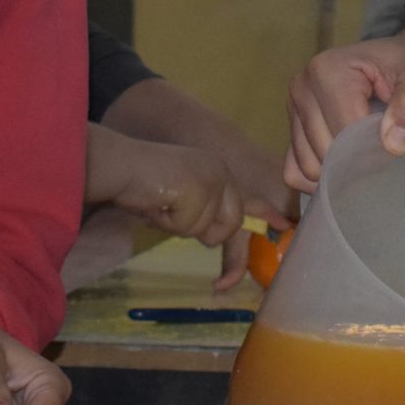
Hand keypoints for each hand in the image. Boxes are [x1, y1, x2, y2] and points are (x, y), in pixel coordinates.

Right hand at [93, 83, 296, 290]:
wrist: (118, 164)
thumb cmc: (139, 184)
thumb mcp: (178, 201)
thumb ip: (201, 215)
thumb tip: (217, 239)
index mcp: (217, 173)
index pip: (246, 199)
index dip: (266, 214)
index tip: (285, 225)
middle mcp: (220, 174)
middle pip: (229, 225)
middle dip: (202, 232)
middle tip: (170, 213)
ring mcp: (212, 180)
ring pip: (207, 231)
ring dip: (178, 226)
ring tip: (158, 204)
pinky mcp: (200, 189)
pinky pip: (187, 227)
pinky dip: (167, 222)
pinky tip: (155, 202)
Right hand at [285, 31, 404, 190]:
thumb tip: (394, 143)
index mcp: (327, 69)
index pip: (344, 131)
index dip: (375, 148)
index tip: (399, 142)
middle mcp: (302, 87)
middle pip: (325, 152)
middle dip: (358, 160)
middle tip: (388, 144)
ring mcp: (294, 111)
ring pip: (309, 167)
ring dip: (341, 171)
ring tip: (369, 147)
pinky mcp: (295, 132)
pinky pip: (297, 173)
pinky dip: (322, 179)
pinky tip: (349, 166)